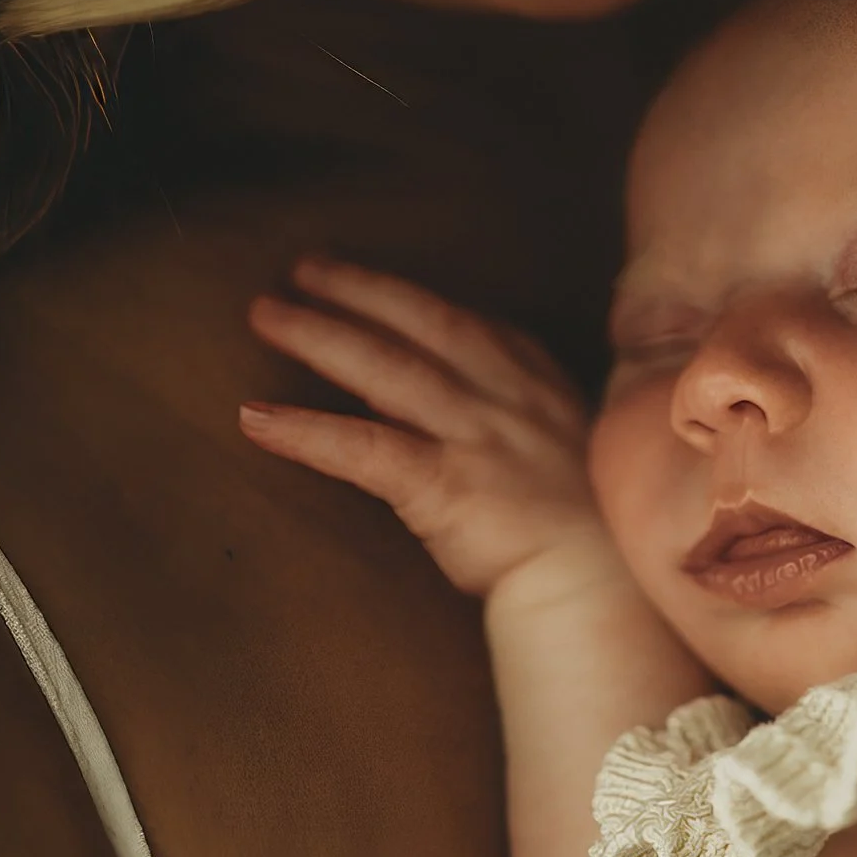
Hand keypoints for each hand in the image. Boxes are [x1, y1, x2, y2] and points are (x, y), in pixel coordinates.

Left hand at [241, 259, 611, 604]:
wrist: (600, 587)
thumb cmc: (583, 531)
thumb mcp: (558, 447)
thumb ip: (505, 415)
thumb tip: (439, 407)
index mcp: (532, 380)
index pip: (459, 322)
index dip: (400, 296)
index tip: (356, 278)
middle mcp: (502, 393)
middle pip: (416, 323)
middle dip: (355, 289)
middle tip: (299, 269)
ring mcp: (474, 434)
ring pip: (384, 367)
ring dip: (320, 334)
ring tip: (265, 313)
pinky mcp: (444, 484)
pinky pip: (362, 448)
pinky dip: (307, 430)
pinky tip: (256, 418)